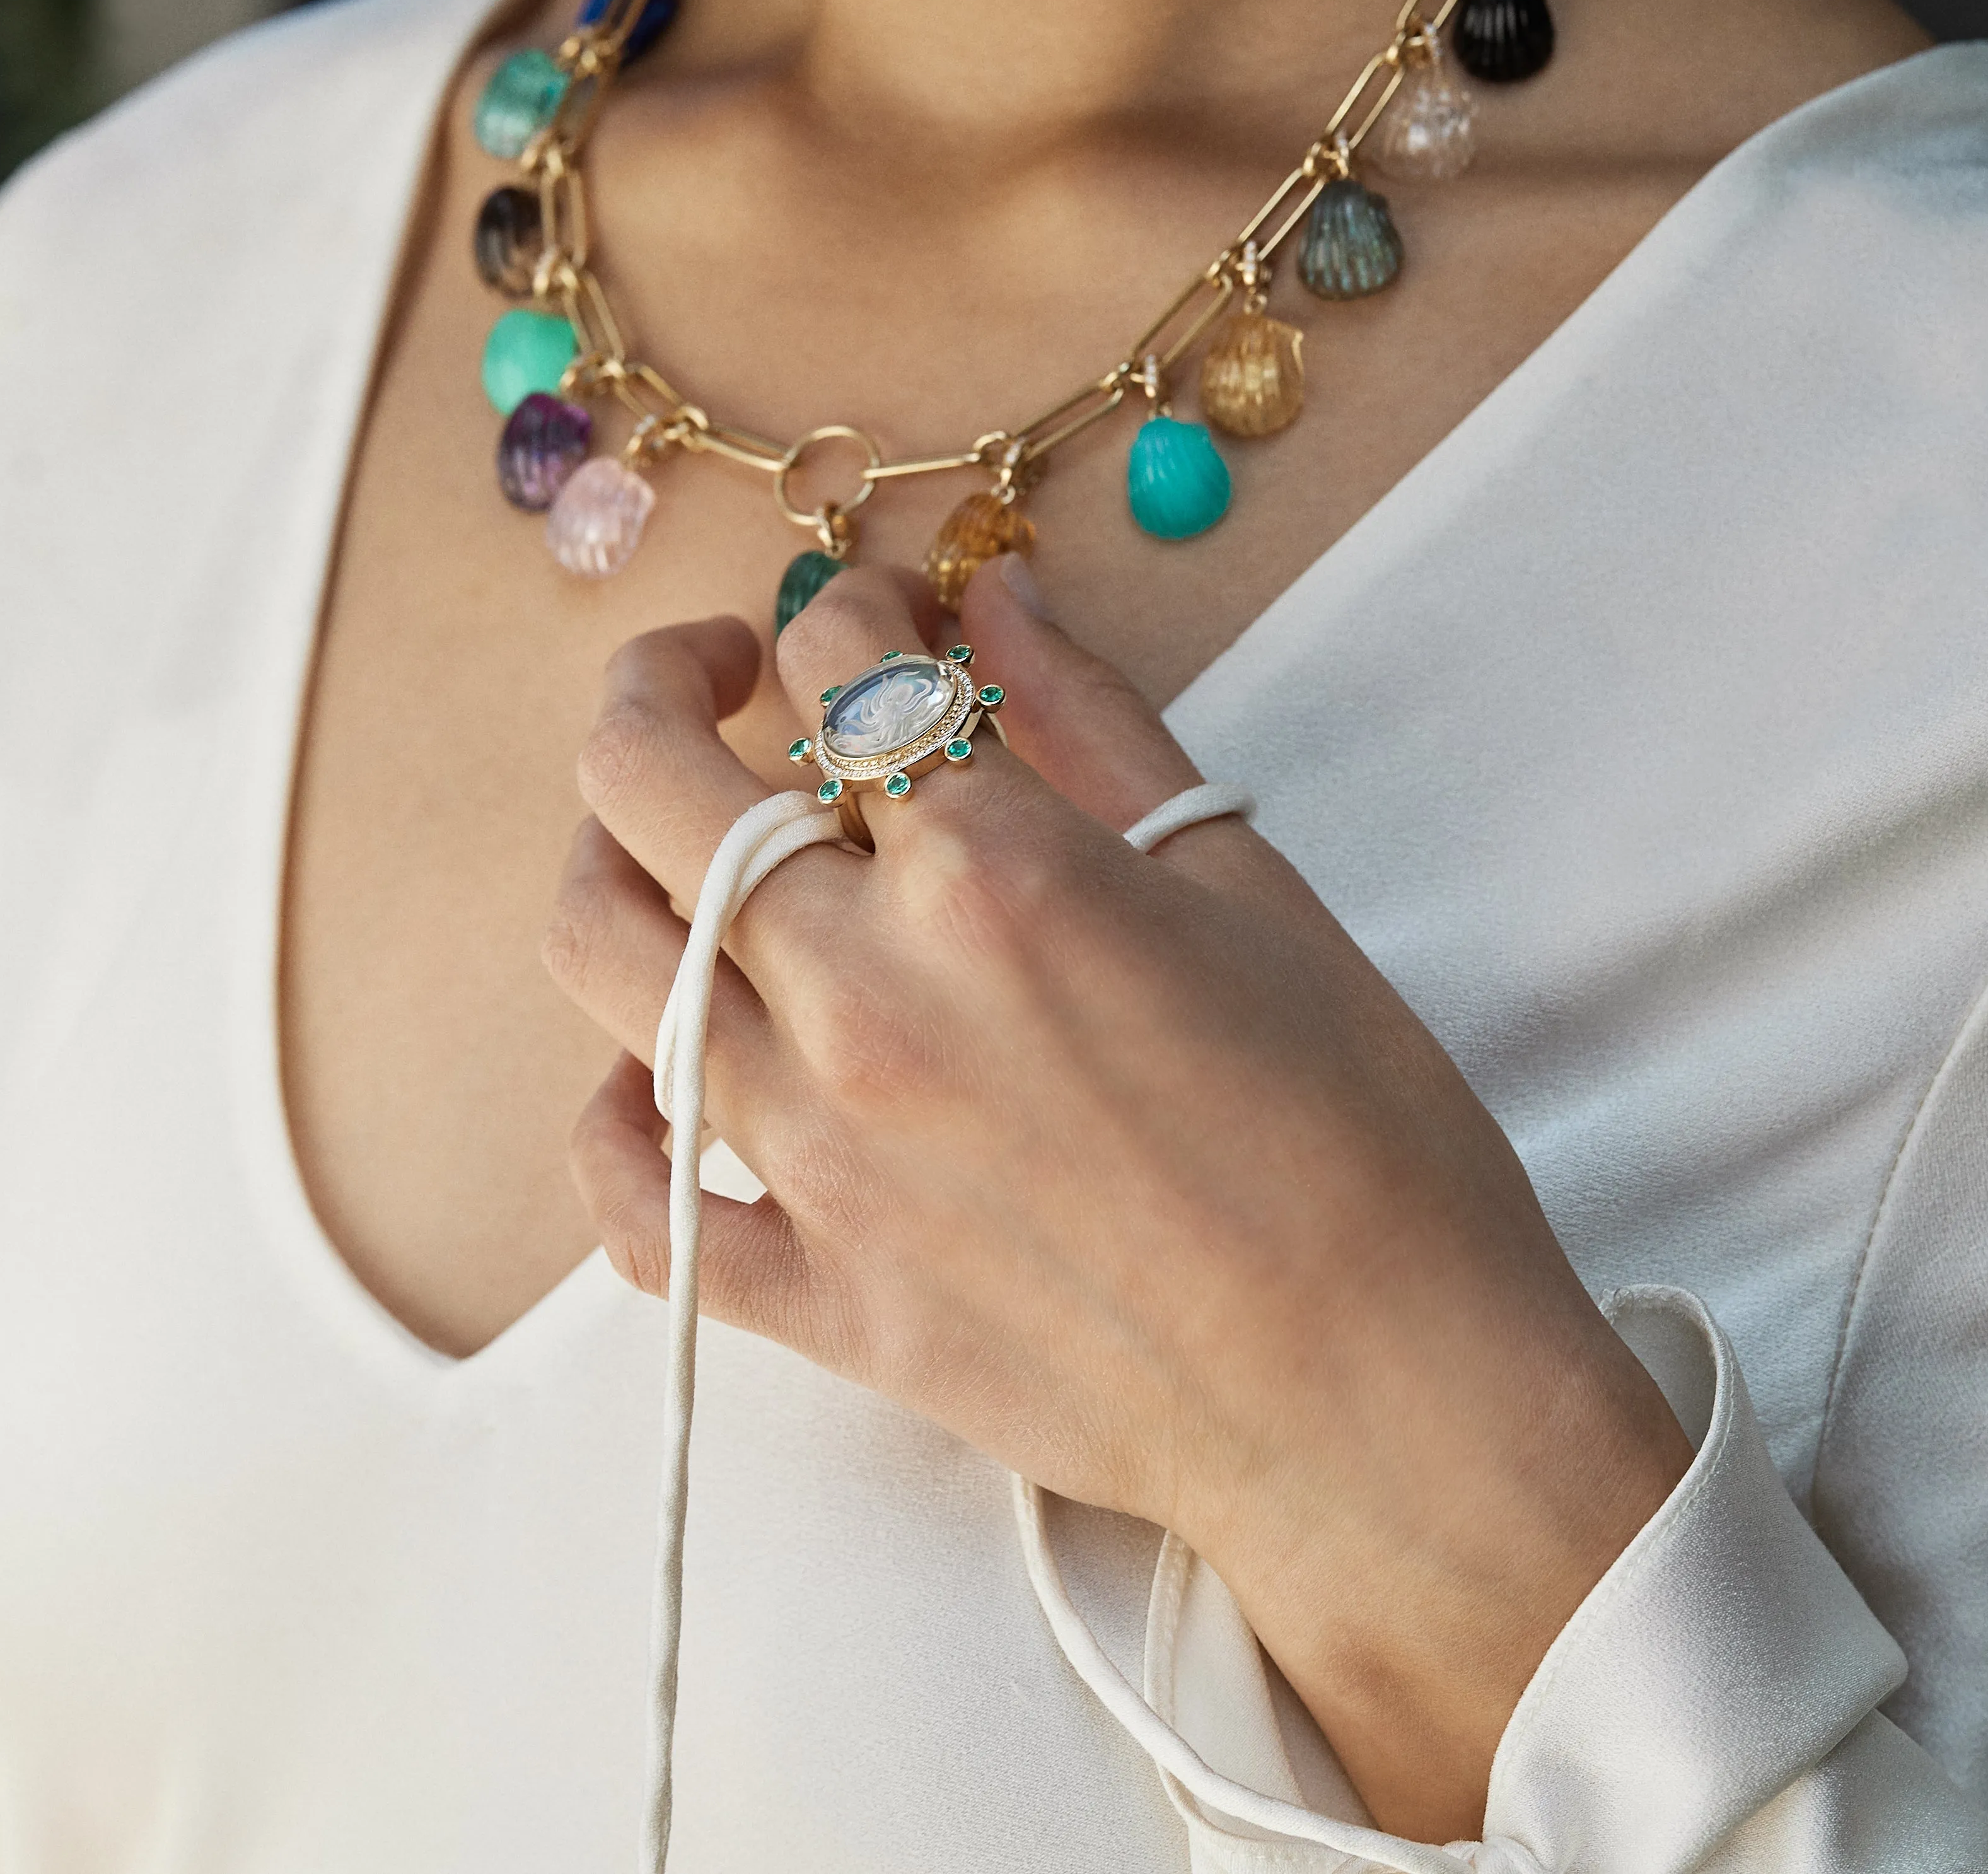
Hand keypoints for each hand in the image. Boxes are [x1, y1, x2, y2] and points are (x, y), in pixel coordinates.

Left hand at [544, 556, 1691, 1841]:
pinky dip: (613, 1130)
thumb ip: (1092, 721)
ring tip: (678, 850)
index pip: (841, 665)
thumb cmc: (1359, 1134)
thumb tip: (990, 591)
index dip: (851, 603)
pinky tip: (653, 1084)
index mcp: (989, 874)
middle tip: (716, 674)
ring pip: (600, 960)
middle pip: (646, 784)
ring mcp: (818, 1157)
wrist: (1386, 1396)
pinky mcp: (818, 1299)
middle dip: (660, 683)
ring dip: (611, 864)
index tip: (880, 611)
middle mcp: (865, 997)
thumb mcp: (1246, 884)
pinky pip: (634, 1205)